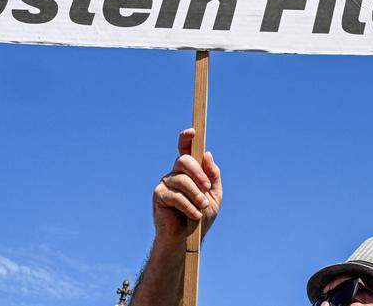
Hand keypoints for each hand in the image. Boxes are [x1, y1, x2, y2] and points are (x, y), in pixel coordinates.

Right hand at [152, 128, 221, 245]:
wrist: (187, 240)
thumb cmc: (201, 217)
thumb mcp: (214, 195)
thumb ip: (212, 175)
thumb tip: (207, 154)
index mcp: (189, 171)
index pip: (186, 150)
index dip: (187, 138)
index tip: (192, 132)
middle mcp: (175, 173)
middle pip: (184, 160)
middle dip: (198, 173)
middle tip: (207, 189)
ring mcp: (166, 183)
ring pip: (181, 179)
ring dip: (196, 194)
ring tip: (202, 207)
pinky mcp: (159, 196)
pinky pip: (175, 195)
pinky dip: (188, 205)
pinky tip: (194, 215)